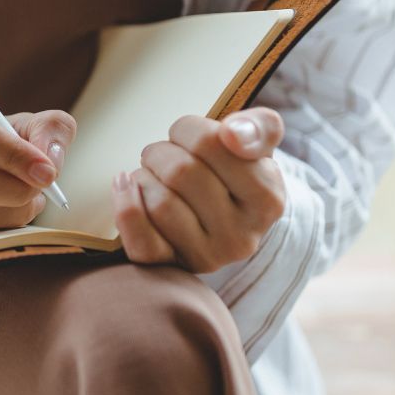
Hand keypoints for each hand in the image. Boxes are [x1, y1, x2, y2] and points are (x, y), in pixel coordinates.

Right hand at [0, 95, 75, 238]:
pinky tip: (7, 211)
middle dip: (15, 190)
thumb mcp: (26, 125)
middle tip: (42, 190)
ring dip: (14, 212)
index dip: (13, 154)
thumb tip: (50, 158)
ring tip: (28, 198)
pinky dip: (1, 228)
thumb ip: (50, 128)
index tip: (47, 172)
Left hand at [111, 107, 285, 272]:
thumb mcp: (257, 145)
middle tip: (164, 153)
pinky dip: (126, 208)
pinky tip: (126, 186)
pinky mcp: (175, 267)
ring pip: (159, 203)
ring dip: (144, 176)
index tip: (188, 133)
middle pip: (180, 172)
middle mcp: (242, 236)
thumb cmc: (236, 173)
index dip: (188, 128)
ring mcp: (208, 257)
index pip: (210, 143)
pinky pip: (141, 242)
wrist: (226, 219)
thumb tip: (232, 134)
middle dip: (162, 151)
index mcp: (268, 199)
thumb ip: (257, 127)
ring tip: (153, 173)